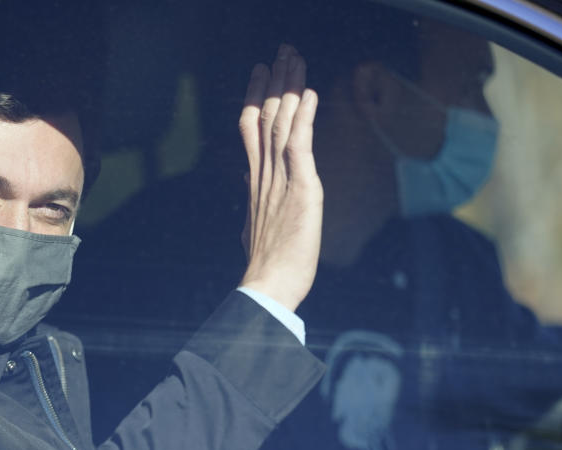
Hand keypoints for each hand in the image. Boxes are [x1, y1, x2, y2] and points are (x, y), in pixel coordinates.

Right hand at [239, 44, 321, 312]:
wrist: (268, 285)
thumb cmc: (267, 265)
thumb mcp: (257, 227)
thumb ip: (257, 204)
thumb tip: (251, 192)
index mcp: (255, 182)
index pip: (251, 130)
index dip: (255, 98)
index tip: (259, 74)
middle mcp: (264, 174)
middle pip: (266, 116)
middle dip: (273, 82)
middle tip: (280, 53)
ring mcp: (280, 179)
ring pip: (281, 123)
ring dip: (289, 88)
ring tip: (294, 59)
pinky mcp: (301, 188)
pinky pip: (301, 144)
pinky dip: (305, 117)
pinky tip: (310, 94)